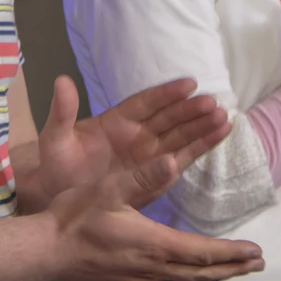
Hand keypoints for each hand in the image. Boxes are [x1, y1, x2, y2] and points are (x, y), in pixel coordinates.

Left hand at [35, 76, 230, 201]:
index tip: (189, 84)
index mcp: (116, 121)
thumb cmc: (57, 166)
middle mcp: (137, 134)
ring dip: (201, 128)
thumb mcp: (55, 139)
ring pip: (180, 137)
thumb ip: (62, 113)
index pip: (145, 103)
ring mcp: (148, 154)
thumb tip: (61, 81)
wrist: (58, 199)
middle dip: (191, 111)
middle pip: (169, 118)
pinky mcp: (156, 174)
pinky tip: (220, 135)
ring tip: (224, 118)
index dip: (166, 93)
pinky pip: (182, 158)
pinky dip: (200, 148)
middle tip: (213, 104)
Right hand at [44, 159, 265, 280]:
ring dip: (214, 279)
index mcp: (153, 243)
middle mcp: (153, 268)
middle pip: (202, 273)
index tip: (255, 252)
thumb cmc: (74, 217)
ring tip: (233, 272)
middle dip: (232, 268)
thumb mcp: (108, 189)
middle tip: (257, 264)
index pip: (203, 252)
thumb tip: (173, 160)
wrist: (46, 254)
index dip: (232, 253)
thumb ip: (142, 176)